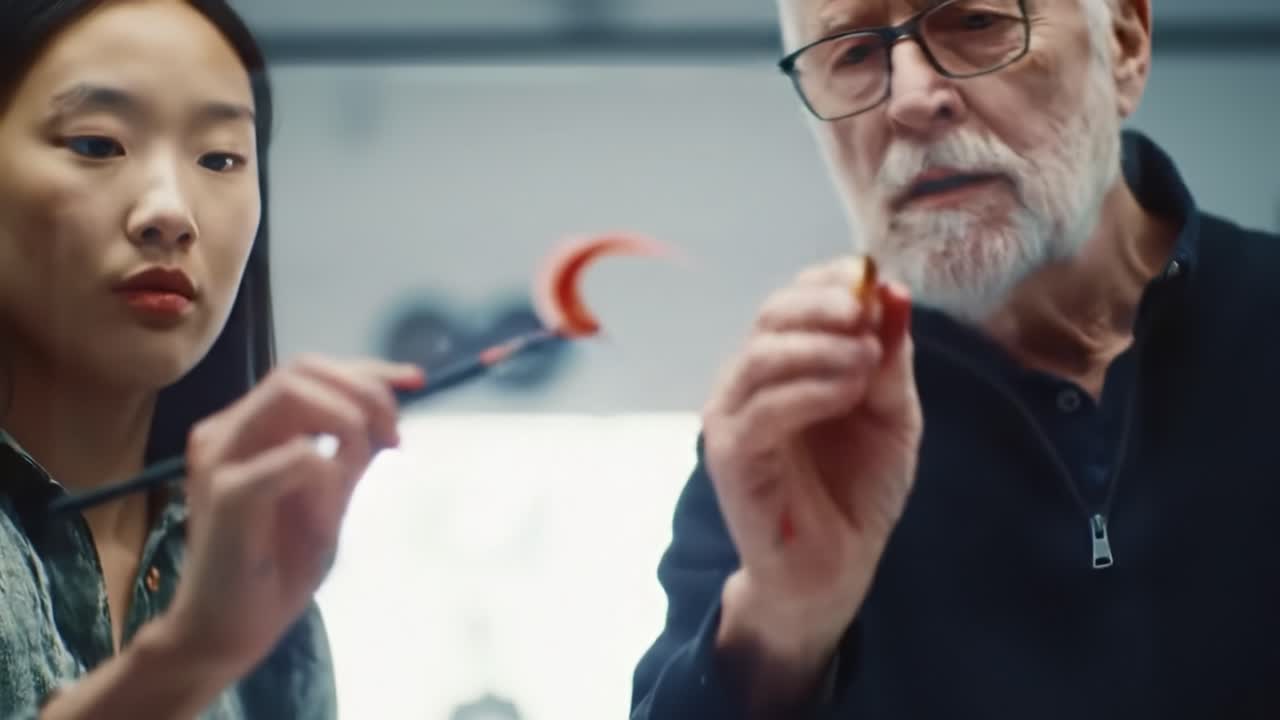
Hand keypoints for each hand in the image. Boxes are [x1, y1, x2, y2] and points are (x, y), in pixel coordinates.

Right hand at [157, 355, 423, 680]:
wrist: (227, 631)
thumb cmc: (276, 568)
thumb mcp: (329, 497)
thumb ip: (351, 452)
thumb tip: (388, 409)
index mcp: (246, 426)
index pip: (307, 370)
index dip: (366, 370)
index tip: (416, 382)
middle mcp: (225, 431)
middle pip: (299, 370)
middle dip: (363, 391)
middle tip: (395, 437)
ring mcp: (219, 457)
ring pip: (292, 394)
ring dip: (346, 422)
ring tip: (362, 470)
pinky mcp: (226, 493)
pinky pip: (300, 457)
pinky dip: (329, 479)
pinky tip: (324, 522)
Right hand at [701, 257, 919, 685]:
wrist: (835, 567)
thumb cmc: (857, 490)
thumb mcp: (891, 415)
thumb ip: (889, 360)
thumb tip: (894, 293)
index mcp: (786, 362)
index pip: (793, 298)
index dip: (830, 280)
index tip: (874, 283)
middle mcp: (750, 379)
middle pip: (771, 314)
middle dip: (822, 304)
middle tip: (865, 314)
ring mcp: (733, 415)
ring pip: (761, 355)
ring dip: (818, 346)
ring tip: (866, 360)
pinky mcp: (730, 453)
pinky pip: (762, 409)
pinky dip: (808, 390)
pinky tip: (847, 391)